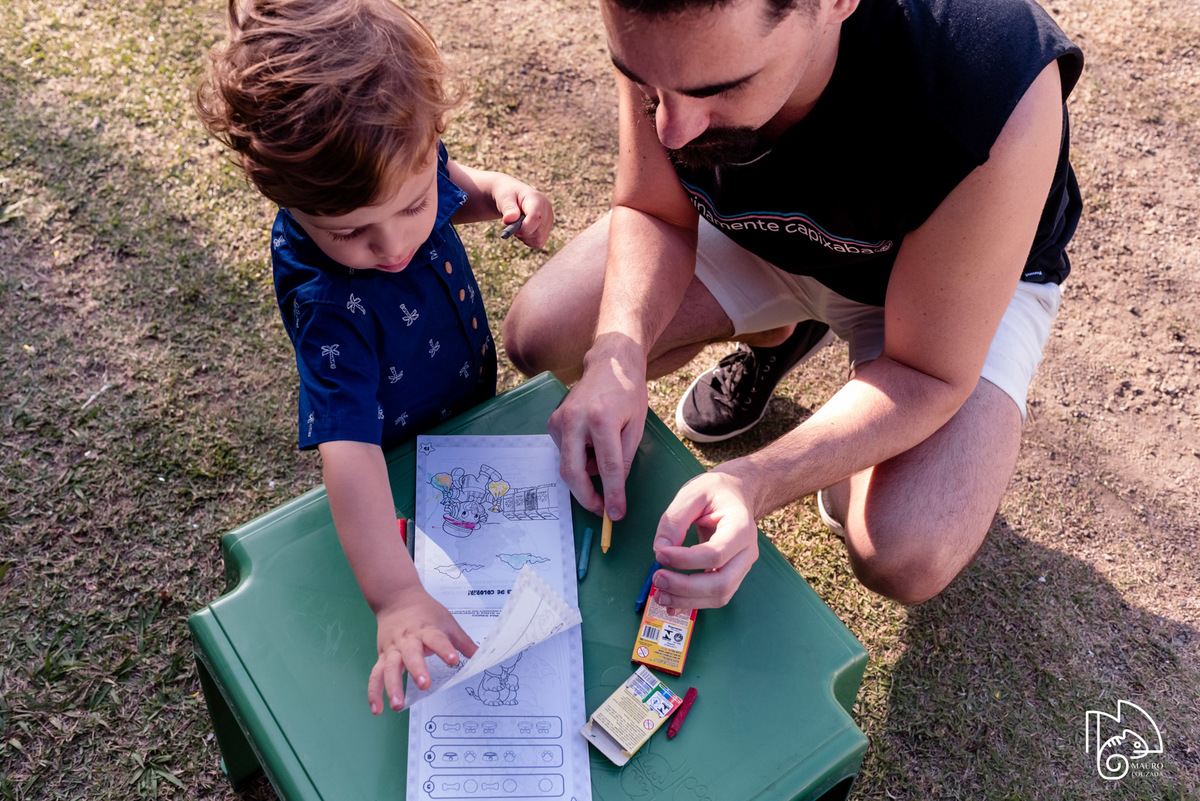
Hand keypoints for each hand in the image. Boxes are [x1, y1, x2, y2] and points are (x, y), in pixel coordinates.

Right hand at [367, 585, 477, 712]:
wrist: (397, 598)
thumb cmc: (425, 612)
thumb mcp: (447, 622)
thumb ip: (462, 642)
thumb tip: (480, 656)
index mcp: (426, 629)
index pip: (436, 639)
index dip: (444, 649)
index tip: (453, 660)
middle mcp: (407, 640)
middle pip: (410, 654)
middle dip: (416, 669)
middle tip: (424, 684)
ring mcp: (392, 649)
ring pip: (389, 667)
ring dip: (392, 686)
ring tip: (398, 705)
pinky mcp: (382, 656)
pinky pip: (375, 675)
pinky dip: (374, 692)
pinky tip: (377, 709)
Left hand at [492, 177, 553, 248]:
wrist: (513, 198)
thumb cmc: (508, 196)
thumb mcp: (504, 198)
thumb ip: (507, 208)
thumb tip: (509, 219)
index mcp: (537, 199)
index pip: (536, 218)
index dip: (524, 228)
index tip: (513, 229)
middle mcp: (547, 210)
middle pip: (538, 231)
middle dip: (522, 233)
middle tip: (513, 227)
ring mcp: (549, 221)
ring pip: (539, 239)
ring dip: (524, 237)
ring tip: (518, 226)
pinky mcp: (547, 230)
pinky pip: (538, 243)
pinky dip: (528, 240)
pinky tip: (524, 230)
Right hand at [547, 335, 647, 519]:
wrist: (609, 363)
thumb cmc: (628, 393)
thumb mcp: (636, 427)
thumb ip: (623, 459)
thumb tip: (613, 490)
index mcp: (601, 418)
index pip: (607, 467)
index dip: (612, 495)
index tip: (615, 515)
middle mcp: (574, 419)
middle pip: (572, 472)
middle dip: (586, 497)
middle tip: (601, 509)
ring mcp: (559, 420)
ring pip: (569, 464)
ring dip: (587, 470)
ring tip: (604, 448)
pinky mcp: (552, 422)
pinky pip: (565, 453)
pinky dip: (580, 457)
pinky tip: (591, 440)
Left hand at [649, 467, 759, 611]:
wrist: (735, 494)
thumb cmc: (715, 491)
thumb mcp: (692, 493)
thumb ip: (675, 519)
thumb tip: (660, 549)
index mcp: (741, 526)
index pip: (716, 553)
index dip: (686, 560)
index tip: (659, 553)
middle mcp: (747, 551)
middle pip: (722, 583)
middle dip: (686, 588)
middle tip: (657, 578)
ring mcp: (742, 567)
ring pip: (720, 596)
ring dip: (687, 601)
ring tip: (659, 595)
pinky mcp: (731, 575)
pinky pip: (714, 597)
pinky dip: (692, 603)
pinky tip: (671, 604)